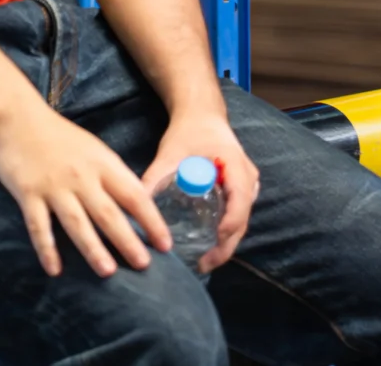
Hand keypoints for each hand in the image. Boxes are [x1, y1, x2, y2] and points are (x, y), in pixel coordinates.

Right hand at [0, 96, 168, 276]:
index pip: (134, 195)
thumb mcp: (94, 151)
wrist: (19, 120)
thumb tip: (136, 204)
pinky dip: (47, 249)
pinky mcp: (28, 194)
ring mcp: (54, 187)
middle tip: (144, 264)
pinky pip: (39, 226)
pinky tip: (54, 269)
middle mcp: (82, 177)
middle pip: (109, 213)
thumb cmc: (61, 138)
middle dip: (128, 240)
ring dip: (93, 248)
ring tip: (108, 271)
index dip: (152, 221)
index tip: (165, 243)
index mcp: (103, 164)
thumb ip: (111, 177)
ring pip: (77, 222)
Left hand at [145, 106, 259, 272]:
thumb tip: (132, 212)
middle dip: (226, 245)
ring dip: (227, 242)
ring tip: (205, 261)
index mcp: (235, 165)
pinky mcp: (242, 189)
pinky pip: (239, 214)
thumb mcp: (169, 154)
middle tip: (204, 265)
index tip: (213, 243)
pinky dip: (227, 231)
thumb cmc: (188, 133)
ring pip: (243, 219)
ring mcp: (248, 183)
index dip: (229, 224)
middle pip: (243, 217)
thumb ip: (153, 180)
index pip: (239, 200)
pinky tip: (209, 244)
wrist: (201, 116)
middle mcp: (248, 177)